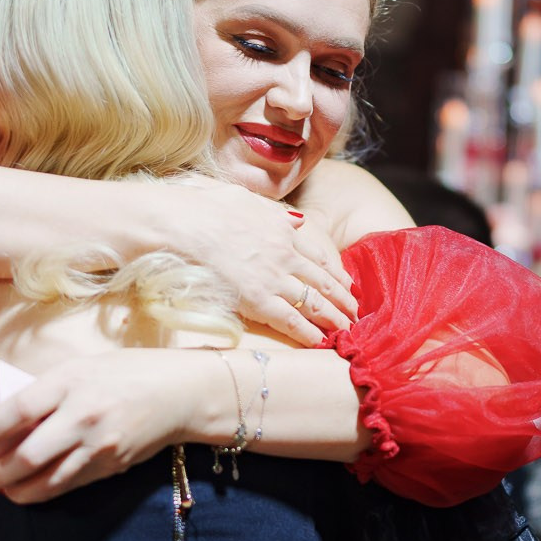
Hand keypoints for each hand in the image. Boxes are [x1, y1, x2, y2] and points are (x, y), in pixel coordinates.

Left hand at [0, 350, 218, 503]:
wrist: (181, 394)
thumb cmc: (128, 373)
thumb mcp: (82, 367)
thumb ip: (47, 390)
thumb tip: (6, 419)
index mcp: (71, 380)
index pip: (17, 411)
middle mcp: (83, 414)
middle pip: (27, 455)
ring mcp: (99, 445)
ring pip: (47, 480)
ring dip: (16, 489)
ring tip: (1, 488)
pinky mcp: (111, 466)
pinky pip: (69, 484)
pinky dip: (44, 490)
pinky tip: (30, 489)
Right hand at [154, 178, 354, 344]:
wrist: (184, 225)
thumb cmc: (205, 208)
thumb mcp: (246, 198)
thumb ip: (273, 211)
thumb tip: (295, 219)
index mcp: (282, 229)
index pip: (319, 255)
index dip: (337, 273)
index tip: (347, 284)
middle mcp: (285, 254)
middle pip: (323, 281)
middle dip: (343, 299)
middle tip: (356, 312)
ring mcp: (273, 278)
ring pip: (314, 302)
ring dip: (334, 318)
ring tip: (347, 330)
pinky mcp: (259, 300)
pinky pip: (292, 320)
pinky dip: (309, 332)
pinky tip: (320, 342)